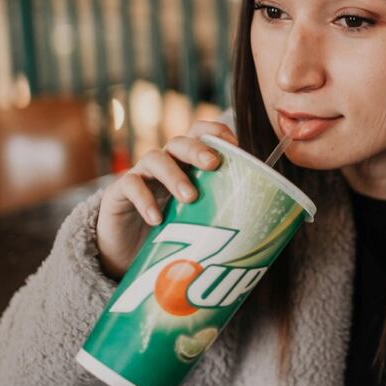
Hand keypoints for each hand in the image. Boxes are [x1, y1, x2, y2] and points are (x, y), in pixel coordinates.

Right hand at [96, 120, 238, 279]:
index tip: (236, 145)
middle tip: (213, 164)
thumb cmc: (169, 233)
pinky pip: (130, 186)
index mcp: (186, 164)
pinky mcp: (119, 194)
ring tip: (190, 198)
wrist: (126, 254)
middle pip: (180, 141)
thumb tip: (266, 229)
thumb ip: (220, 215)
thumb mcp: (197, 220)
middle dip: (197, 149)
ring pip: (155, 158)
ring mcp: (140, 175)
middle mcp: (164, 163)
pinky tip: (156, 219)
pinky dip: (144, 200)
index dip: (217, 132)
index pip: (200, 133)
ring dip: (174, 175)